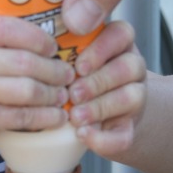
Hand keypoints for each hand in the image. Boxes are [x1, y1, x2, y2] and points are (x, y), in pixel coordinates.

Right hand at [0, 10, 74, 168]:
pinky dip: (45, 117)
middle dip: (53, 69)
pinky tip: (57, 117)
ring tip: (63, 95)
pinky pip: (21, 116)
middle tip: (68, 74)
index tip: (53, 46)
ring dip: (52, 94)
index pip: (4, 27)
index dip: (35, 36)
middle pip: (22, 61)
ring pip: (25, 89)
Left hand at [68, 20, 146, 156]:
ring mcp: (136, 96)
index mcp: (115, 44)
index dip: (101, 49)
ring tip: (76, 116)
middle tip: (74, 94)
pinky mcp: (131, 127)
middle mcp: (130, 66)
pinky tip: (83, 135)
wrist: (100, 112)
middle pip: (129, 66)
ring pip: (132, 97)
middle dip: (98, 81)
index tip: (79, 66)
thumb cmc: (76, 77)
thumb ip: (60, 53)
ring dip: (100, 107)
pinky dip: (103, 139)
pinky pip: (125, 134)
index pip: (120, 34)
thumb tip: (36, 54)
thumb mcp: (70, 58)